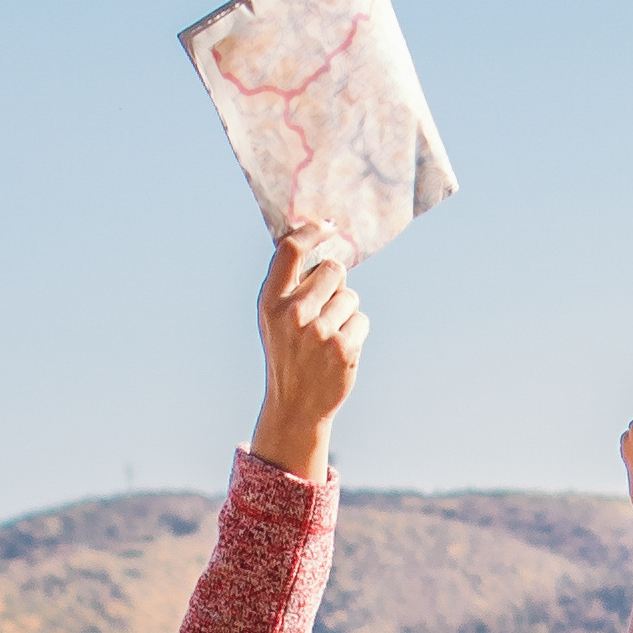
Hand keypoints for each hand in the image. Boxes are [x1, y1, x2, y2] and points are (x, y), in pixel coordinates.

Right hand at [249, 221, 368, 476]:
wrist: (295, 404)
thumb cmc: (288, 352)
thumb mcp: (274, 318)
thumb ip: (288, 282)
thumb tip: (316, 236)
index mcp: (270, 301)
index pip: (290, 250)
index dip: (312, 232)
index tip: (327, 227)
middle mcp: (292, 314)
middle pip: (333, 270)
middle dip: (335, 284)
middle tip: (324, 309)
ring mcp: (318, 332)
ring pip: (351, 296)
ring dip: (346, 312)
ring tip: (328, 336)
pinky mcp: (342, 347)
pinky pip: (362, 319)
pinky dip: (356, 332)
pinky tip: (339, 350)